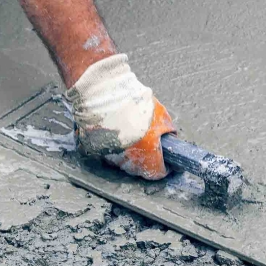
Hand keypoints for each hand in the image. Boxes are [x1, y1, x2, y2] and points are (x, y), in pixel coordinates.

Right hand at [66, 54, 175, 179]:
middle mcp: (128, 162)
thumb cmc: (133, 102)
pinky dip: (111, 146)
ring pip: (122, 162)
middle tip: (147, 143)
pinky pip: (106, 153)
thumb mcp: (160, 115)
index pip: (158, 172)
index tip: (165, 159)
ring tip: (129, 134)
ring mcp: (110, 157)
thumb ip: (167, 131)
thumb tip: (171, 139)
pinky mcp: (94, 151)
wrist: (102, 93)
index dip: (164, 165)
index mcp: (147, 156)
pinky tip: (114, 132)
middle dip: (146, 158)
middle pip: (140, 168)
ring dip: (128, 153)